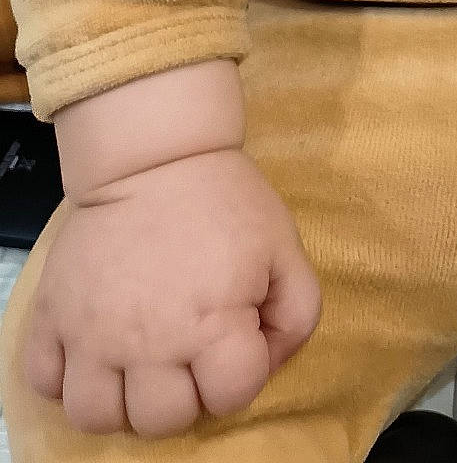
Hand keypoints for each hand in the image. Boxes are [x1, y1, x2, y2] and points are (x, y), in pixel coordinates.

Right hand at [22, 146, 320, 435]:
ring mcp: (92, 332)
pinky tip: (93, 352)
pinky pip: (43, 381)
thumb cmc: (224, 200)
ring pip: (94, 416)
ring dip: (119, 400)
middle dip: (181, 394)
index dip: (239, 372)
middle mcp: (148, 341)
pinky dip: (64, 378)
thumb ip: (296, 316)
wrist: (155, 153)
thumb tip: (265, 363)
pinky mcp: (52, 314)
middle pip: (161, 421)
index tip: (232, 336)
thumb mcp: (284, 249)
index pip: (230, 398)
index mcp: (211, 324)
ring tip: (134, 365)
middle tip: (183, 352)